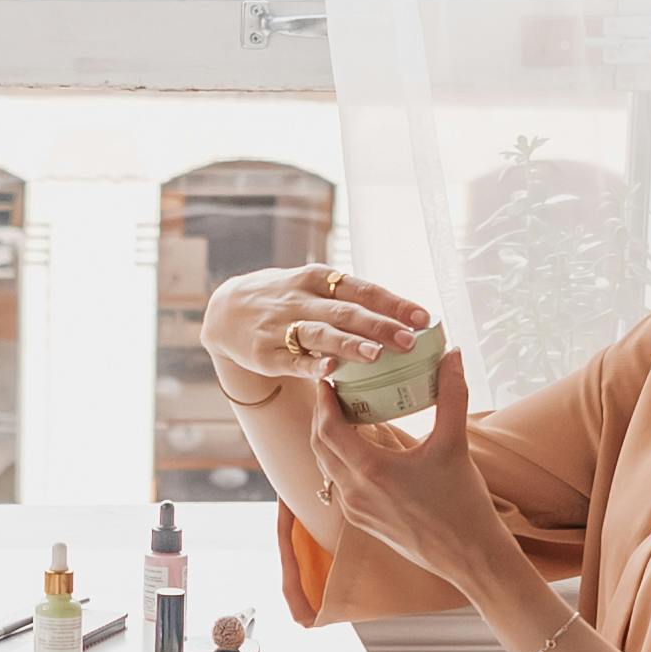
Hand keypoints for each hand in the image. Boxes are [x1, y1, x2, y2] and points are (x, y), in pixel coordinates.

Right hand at [201, 263, 439, 401]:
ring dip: (349, 345)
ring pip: (320, 334)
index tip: (424, 317)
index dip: (394, 303)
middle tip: (410, 341)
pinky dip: (310, 365)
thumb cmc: (286, 299)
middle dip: (380, 326)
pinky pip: (291, 360)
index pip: (363, 289)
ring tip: (376, 356)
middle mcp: (301, 299)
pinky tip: (329, 372)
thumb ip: (352, 300)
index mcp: (319, 279)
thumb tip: (406, 318)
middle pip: (345, 312)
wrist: (226, 310)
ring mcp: (280, 326)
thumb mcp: (315, 286)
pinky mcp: (264, 353)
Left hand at [309, 335, 514, 598]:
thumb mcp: (455, 445)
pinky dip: (344, 462)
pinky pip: (342, 485)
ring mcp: (356, 511)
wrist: (470, 557)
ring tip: (346, 415)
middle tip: (333, 391)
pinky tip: (364, 450)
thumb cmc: (463, 503)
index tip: (327, 378)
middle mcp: (355, 493)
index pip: (328, 427)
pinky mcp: (364, 523)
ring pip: (328, 467)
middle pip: (320, 446)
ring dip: (330, 440)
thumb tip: (454, 354)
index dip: (323, 400)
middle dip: (321, 416)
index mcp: (371, 471)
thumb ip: (451, 395)